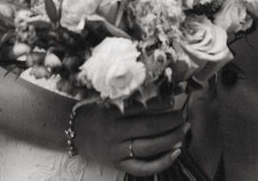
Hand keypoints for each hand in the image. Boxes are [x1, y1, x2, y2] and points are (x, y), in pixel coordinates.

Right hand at [72, 98, 189, 176]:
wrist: (73, 131)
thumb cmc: (95, 111)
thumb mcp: (107, 100)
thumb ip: (128, 97)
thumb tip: (158, 90)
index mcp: (111, 112)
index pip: (141, 107)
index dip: (160, 103)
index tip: (173, 99)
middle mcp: (114, 132)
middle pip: (149, 127)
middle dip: (171, 122)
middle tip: (183, 116)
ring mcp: (116, 151)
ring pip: (149, 147)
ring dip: (171, 139)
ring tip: (184, 131)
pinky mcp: (118, 165)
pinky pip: (143, 168)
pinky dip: (161, 162)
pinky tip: (176, 153)